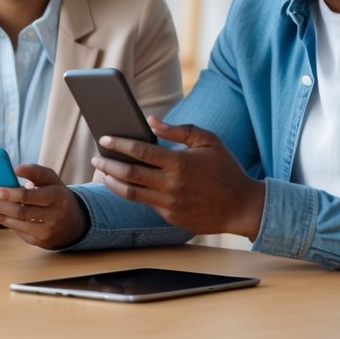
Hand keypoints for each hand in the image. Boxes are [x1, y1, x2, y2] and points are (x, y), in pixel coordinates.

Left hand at [0, 164, 88, 248]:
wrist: (74, 222)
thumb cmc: (57, 196)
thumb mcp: (52, 180)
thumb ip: (35, 171)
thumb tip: (16, 169)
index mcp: (58, 196)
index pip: (29, 196)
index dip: (10, 193)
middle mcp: (55, 215)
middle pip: (22, 212)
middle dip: (3, 205)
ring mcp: (49, 231)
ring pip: (19, 224)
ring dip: (2, 215)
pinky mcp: (42, 242)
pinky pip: (20, 232)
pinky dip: (7, 223)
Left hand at [92, 118, 264, 239]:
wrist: (243, 207)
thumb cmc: (226, 169)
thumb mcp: (208, 141)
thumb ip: (179, 130)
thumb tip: (150, 120)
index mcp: (179, 163)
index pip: (140, 151)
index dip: (119, 144)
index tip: (104, 139)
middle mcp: (171, 185)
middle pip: (129, 174)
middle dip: (108, 165)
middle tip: (96, 157)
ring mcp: (170, 204)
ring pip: (131, 194)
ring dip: (112, 183)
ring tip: (102, 174)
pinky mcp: (171, 218)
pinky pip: (146, 205)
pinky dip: (132, 194)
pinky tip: (124, 186)